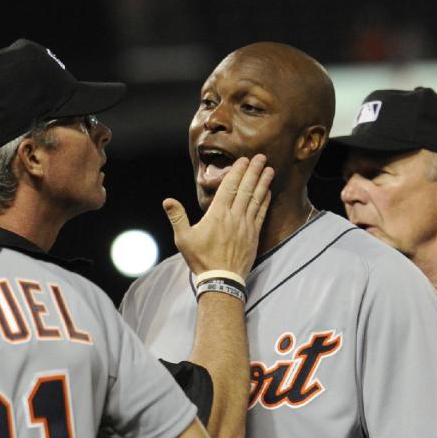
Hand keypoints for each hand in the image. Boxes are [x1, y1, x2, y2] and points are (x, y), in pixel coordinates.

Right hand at [163, 154, 273, 279]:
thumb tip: (167, 201)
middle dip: (254, 171)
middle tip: (261, 157)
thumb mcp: (184, 239)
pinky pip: (261, 213)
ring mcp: (246, 225)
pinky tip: (268, 192)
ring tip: (269, 169)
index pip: (230, 187)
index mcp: (217, 214)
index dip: (238, 171)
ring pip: (256, 198)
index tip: (245, 160)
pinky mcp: (253, 235)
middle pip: (246, 188)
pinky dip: (265, 201)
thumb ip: (177, 217)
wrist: (222, 279)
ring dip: (263, 182)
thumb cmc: (201, 259)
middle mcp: (234, 216)